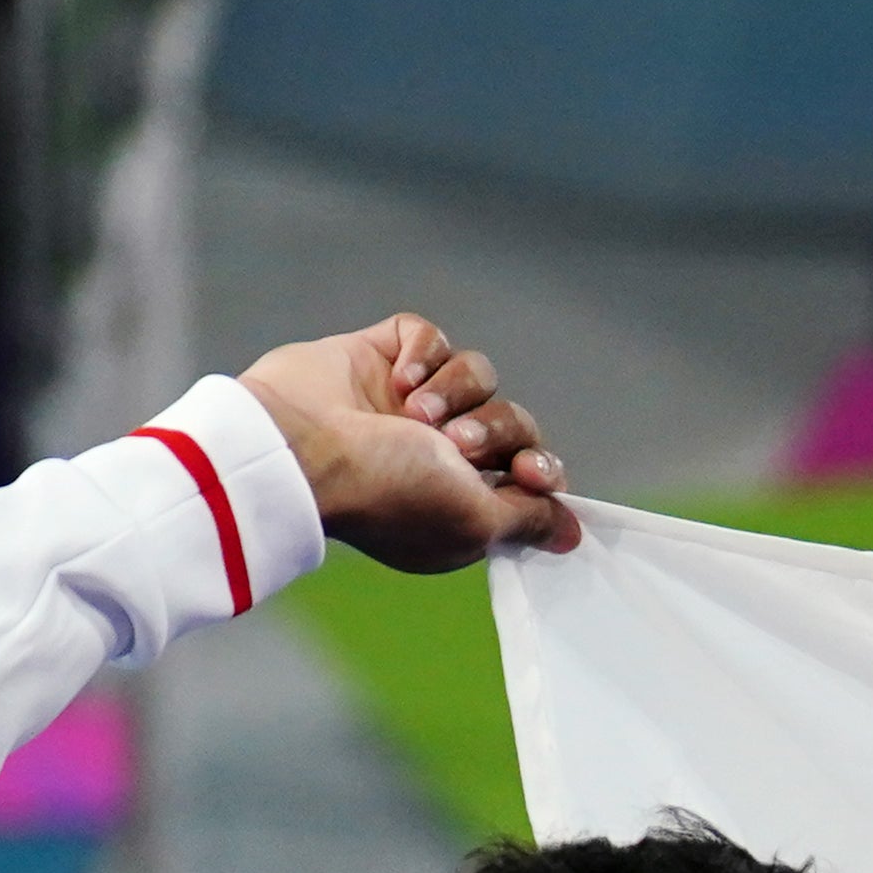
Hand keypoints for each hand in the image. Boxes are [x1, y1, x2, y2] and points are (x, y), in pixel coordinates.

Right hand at [233, 312, 575, 572]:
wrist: (300, 447)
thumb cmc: (386, 492)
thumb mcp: (474, 522)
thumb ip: (527, 521)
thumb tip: (572, 536)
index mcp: (460, 500)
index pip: (528, 473)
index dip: (540, 467)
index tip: (530, 473)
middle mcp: (436, 453)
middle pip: (510, 420)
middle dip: (494, 429)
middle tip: (454, 443)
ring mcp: (406, 404)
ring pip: (476, 374)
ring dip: (455, 392)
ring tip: (416, 413)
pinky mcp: (378, 358)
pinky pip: (427, 336)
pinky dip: (422, 352)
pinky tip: (398, 379)